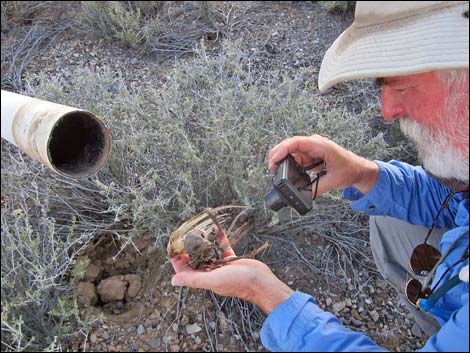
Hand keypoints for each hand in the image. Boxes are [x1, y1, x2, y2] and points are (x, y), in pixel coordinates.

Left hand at [170, 233, 293, 313]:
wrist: (260, 281)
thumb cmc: (237, 282)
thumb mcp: (213, 280)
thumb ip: (194, 279)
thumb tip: (173, 281)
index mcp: (205, 280)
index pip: (185, 271)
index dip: (178, 261)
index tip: (173, 249)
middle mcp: (211, 273)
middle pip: (196, 260)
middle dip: (190, 249)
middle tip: (185, 236)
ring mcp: (221, 266)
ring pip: (209, 252)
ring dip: (204, 242)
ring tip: (199, 231)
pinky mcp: (232, 259)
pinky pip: (222, 247)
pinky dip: (219, 239)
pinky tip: (216, 229)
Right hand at [268, 135, 378, 195]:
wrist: (358, 169)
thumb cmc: (350, 169)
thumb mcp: (333, 181)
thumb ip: (317, 187)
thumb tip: (304, 194)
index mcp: (321, 145)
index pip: (297, 142)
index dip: (283, 149)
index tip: (275, 159)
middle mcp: (314, 144)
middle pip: (290, 144)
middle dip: (278, 154)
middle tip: (271, 167)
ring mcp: (311, 149)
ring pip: (291, 151)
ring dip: (282, 159)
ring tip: (275, 171)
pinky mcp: (310, 155)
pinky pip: (295, 157)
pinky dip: (289, 163)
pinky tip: (285, 171)